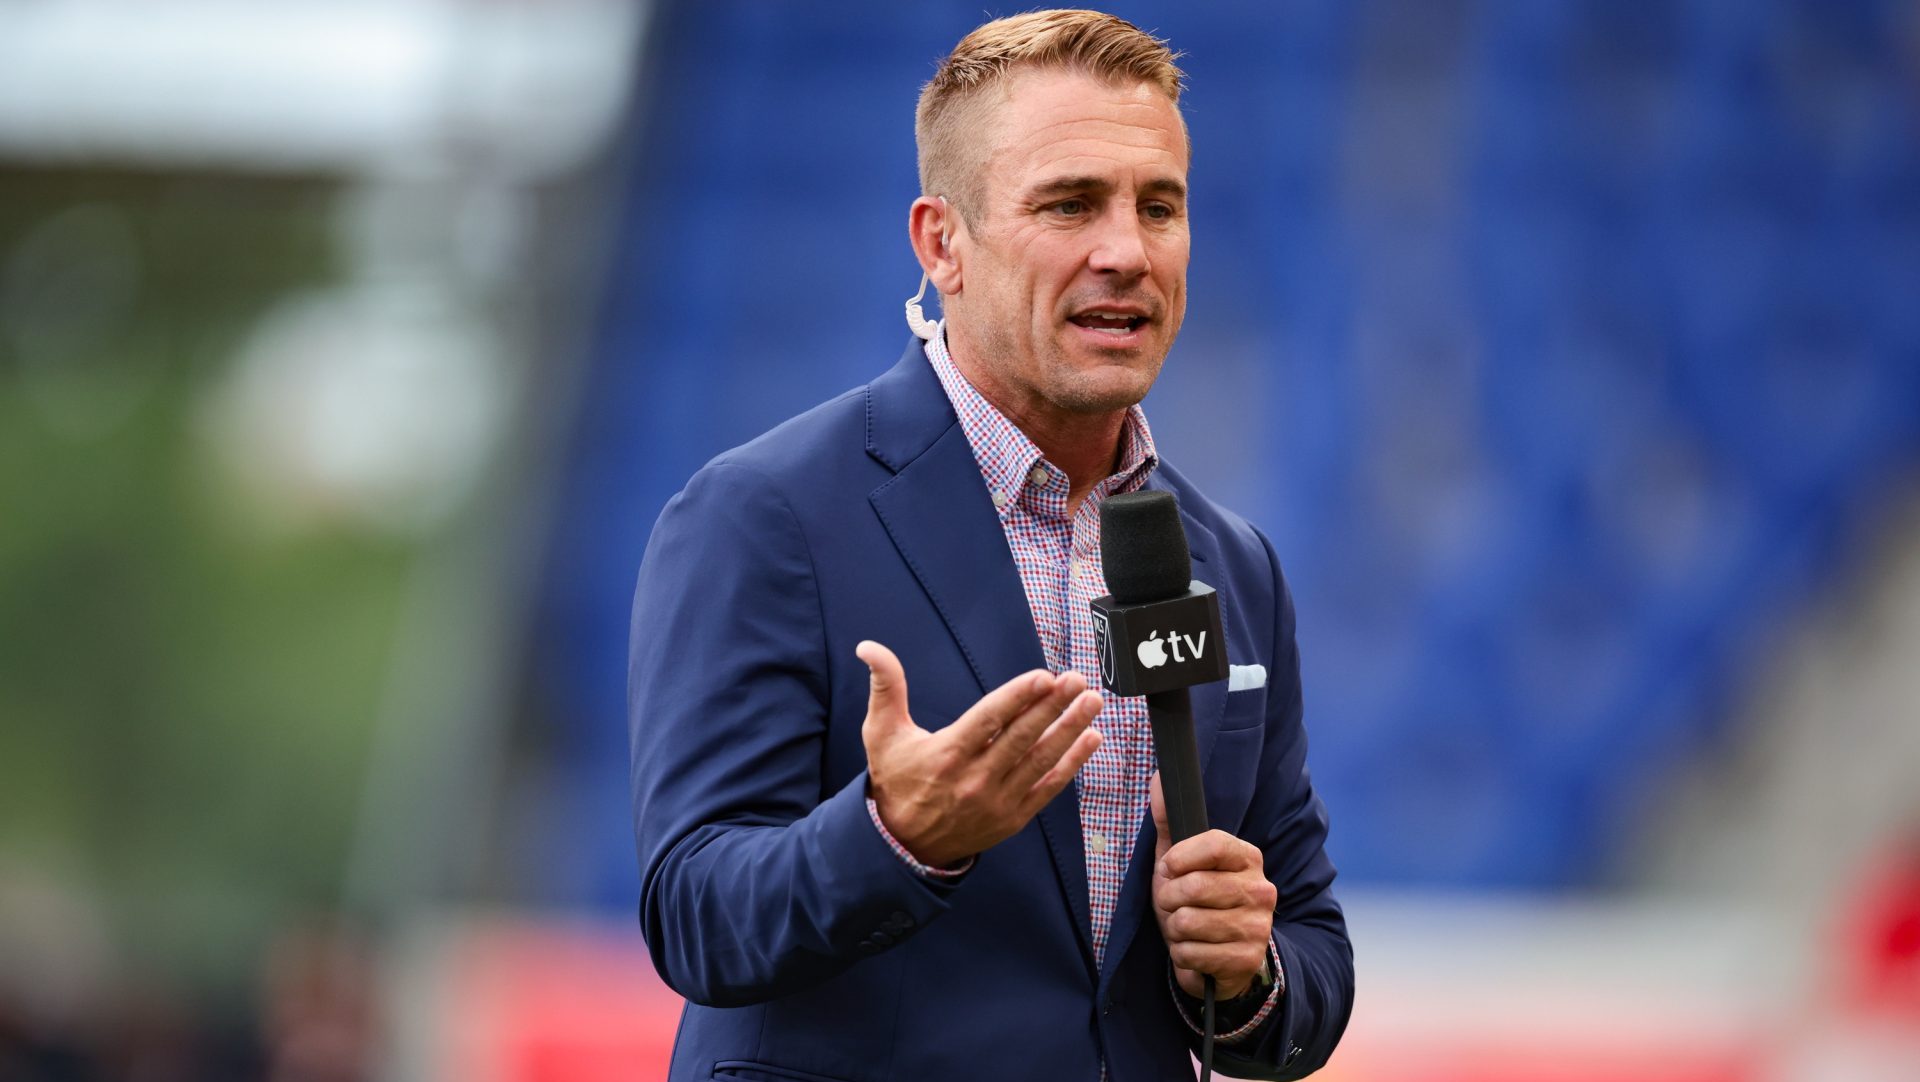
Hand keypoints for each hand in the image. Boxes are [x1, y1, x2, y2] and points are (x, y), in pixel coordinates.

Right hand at [858, 640, 1103, 868]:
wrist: (904, 846)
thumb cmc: (896, 781)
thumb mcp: (881, 734)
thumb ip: (885, 688)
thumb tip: (869, 647)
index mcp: (946, 754)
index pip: (988, 721)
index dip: (1017, 698)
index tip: (1043, 677)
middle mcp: (975, 779)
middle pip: (1021, 738)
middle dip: (1053, 707)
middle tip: (1077, 680)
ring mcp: (998, 800)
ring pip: (1041, 761)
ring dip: (1070, 730)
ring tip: (1092, 702)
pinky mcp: (1013, 817)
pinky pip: (1048, 788)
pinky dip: (1072, 764)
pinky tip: (1091, 739)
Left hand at [1150, 772, 1275, 1000]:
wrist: (1219, 955)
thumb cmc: (1195, 901)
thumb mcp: (1178, 860)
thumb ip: (1169, 820)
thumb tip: (1159, 779)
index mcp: (1248, 857)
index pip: (1213, 844)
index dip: (1180, 858)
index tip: (1168, 868)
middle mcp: (1261, 889)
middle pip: (1195, 886)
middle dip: (1168, 899)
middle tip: (1172, 904)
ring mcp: (1258, 926)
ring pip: (1188, 922)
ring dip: (1174, 929)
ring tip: (1184, 928)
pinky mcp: (1248, 959)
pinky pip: (1192, 953)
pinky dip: (1182, 955)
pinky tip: (1194, 950)